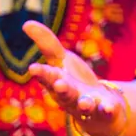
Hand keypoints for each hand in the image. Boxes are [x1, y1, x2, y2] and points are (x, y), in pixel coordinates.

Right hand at [26, 20, 127, 135]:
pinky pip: (105, 112)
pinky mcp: (104, 111)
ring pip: (83, 106)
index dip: (41, 73)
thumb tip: (26, 23)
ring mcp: (86, 106)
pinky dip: (107, 110)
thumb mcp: (61, 60)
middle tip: (59, 83)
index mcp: (56, 82)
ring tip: (85, 102)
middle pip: (64, 94)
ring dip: (84, 104)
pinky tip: (109, 107)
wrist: (98, 106)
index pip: (47, 77)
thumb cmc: (74, 80)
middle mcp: (69, 97)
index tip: (33, 68)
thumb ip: (46, 43)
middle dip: (61, 89)